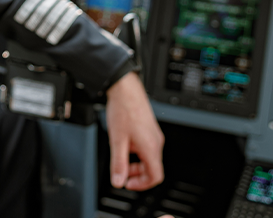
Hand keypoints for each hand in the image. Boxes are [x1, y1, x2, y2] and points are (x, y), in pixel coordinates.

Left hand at [105, 72, 164, 190]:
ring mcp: (154, 135)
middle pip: (152, 168)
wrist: (125, 89)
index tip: (128, 183)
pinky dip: (136, 152)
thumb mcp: (116, 141)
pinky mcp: (150, 129)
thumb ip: (118, 164)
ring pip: (149, 158)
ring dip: (136, 163)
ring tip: (121, 157)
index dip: (142, 185)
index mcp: (150, 147)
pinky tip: (125, 144)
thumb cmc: (123, 110)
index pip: (155, 176)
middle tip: (122, 173)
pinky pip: (147, 148)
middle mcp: (156, 141)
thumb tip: (118, 181)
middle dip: (136, 174)